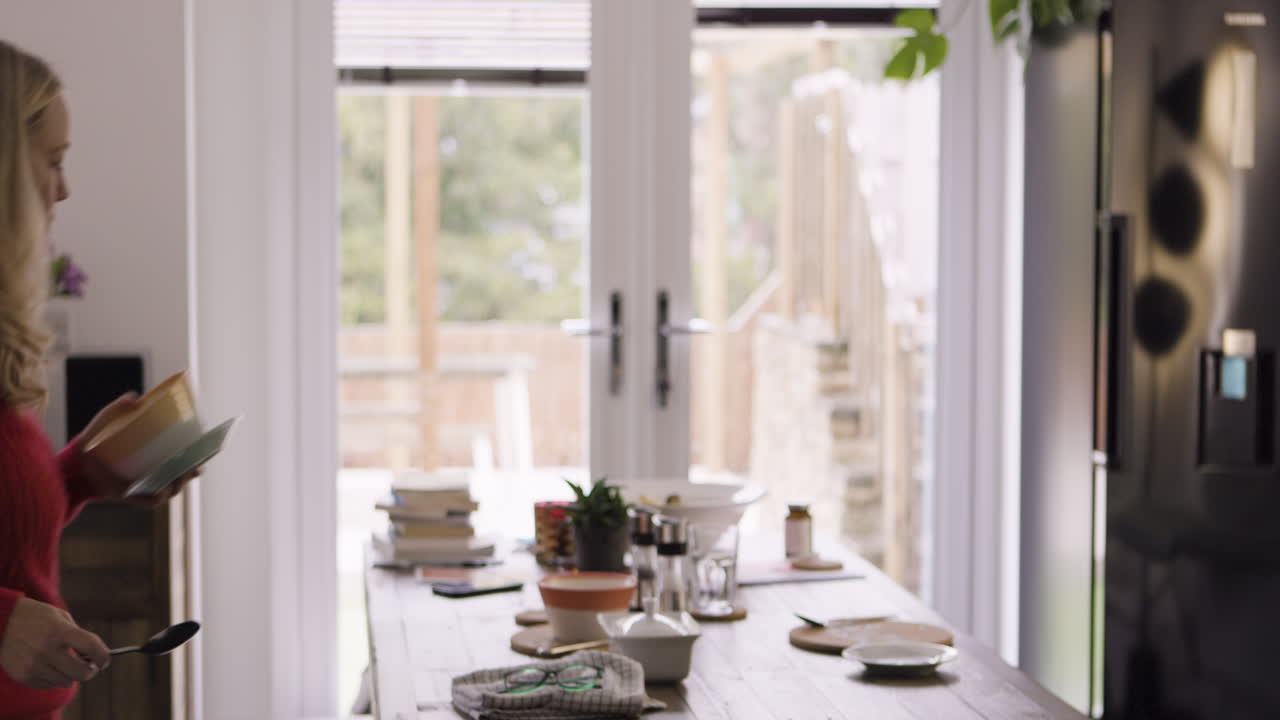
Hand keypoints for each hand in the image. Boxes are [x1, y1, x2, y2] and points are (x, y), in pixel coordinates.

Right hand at [0, 598, 108, 688]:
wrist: (1, 622)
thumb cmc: (36, 618)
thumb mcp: (60, 617)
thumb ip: (78, 635)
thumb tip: (95, 656)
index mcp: (59, 631)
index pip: (92, 647)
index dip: (104, 656)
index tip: (106, 659)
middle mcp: (46, 650)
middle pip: (82, 673)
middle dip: (91, 670)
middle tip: (90, 665)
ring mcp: (34, 665)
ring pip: (66, 681)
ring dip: (71, 674)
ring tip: (65, 662)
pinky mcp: (23, 676)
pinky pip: (49, 685)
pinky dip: (54, 678)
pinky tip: (49, 665)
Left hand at [74, 393, 200, 503]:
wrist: (75, 464)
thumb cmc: (95, 440)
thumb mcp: (106, 419)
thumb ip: (119, 406)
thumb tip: (135, 397)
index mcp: (158, 452)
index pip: (185, 453)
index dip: (199, 451)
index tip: (206, 446)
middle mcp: (157, 470)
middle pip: (185, 472)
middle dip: (194, 469)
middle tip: (195, 463)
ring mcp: (148, 485)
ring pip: (173, 487)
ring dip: (180, 482)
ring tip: (180, 475)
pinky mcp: (135, 497)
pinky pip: (153, 501)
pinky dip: (160, 496)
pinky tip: (163, 489)